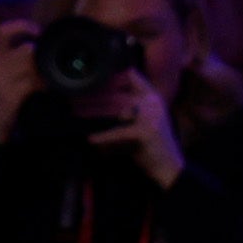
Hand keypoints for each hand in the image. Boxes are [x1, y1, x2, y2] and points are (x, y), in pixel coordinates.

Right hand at [0, 19, 41, 144]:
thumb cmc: (5, 94)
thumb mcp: (8, 73)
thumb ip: (23, 59)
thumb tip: (46, 47)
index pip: (3, 31)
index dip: (21, 26)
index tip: (37, 31)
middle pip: (26, 49)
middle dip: (41, 57)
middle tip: (48, 64)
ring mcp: (3, 80)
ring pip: (30, 66)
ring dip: (44, 72)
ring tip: (46, 80)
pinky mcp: (10, 96)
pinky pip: (32, 84)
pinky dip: (43, 86)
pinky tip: (45, 90)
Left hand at [86, 69, 185, 187]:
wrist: (169, 167)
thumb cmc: (151, 144)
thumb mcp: (144, 118)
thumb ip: (128, 106)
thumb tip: (96, 96)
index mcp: (152, 96)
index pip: (131, 75)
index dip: (111, 77)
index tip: (92, 82)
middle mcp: (152, 102)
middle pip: (117, 93)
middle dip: (93, 96)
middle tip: (73, 99)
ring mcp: (150, 116)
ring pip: (114, 109)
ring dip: (92, 110)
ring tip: (76, 111)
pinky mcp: (145, 132)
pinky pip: (118, 132)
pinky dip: (103, 136)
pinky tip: (91, 138)